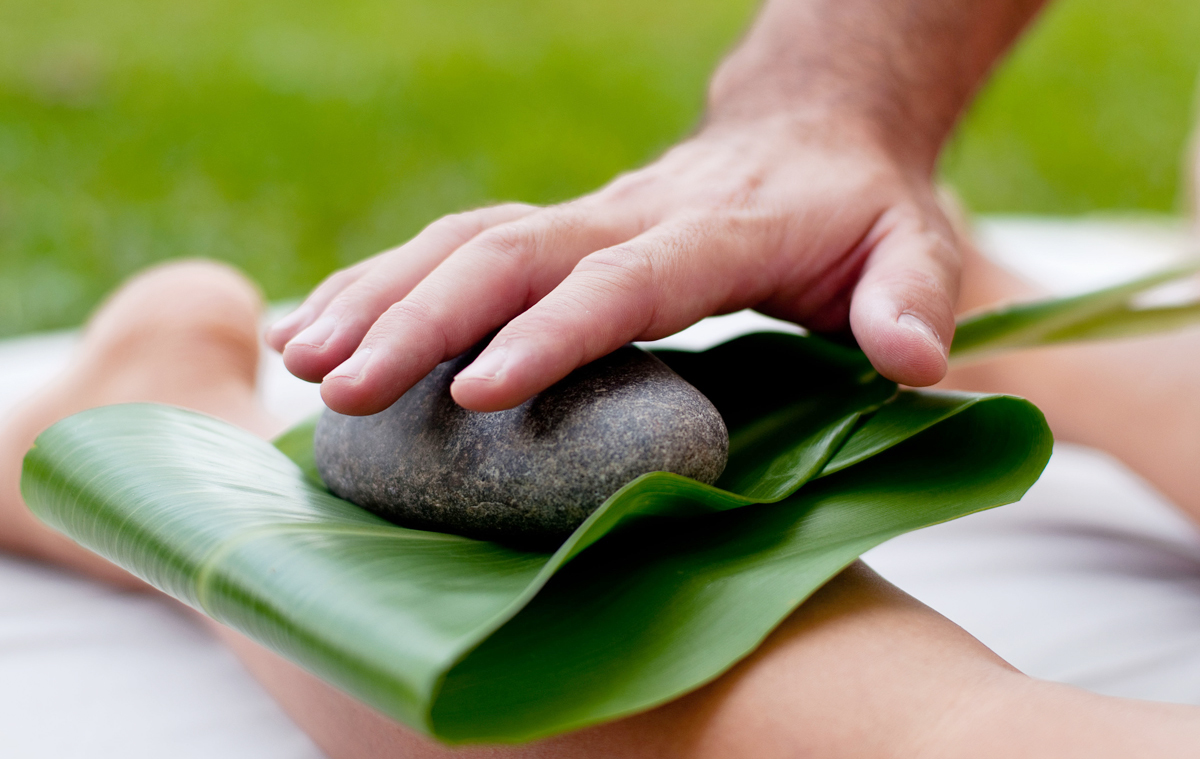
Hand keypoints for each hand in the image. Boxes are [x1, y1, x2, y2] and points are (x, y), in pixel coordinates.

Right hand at [266, 115, 959, 414]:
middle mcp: (631, 216)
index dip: (549, 335)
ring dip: (379, 298)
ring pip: (464, 242)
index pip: (620, 282)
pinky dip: (386, 282)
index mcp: (716, 233)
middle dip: (419, 321)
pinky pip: (458, 245)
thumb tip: (913, 363)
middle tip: (340, 389)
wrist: (811, 131)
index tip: (474, 398)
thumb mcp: (914, 247)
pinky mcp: (559, 229)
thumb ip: (912, 298)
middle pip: (507, 255)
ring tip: (305, 364)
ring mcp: (586, 217)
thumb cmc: (861, 207)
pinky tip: (326, 325)